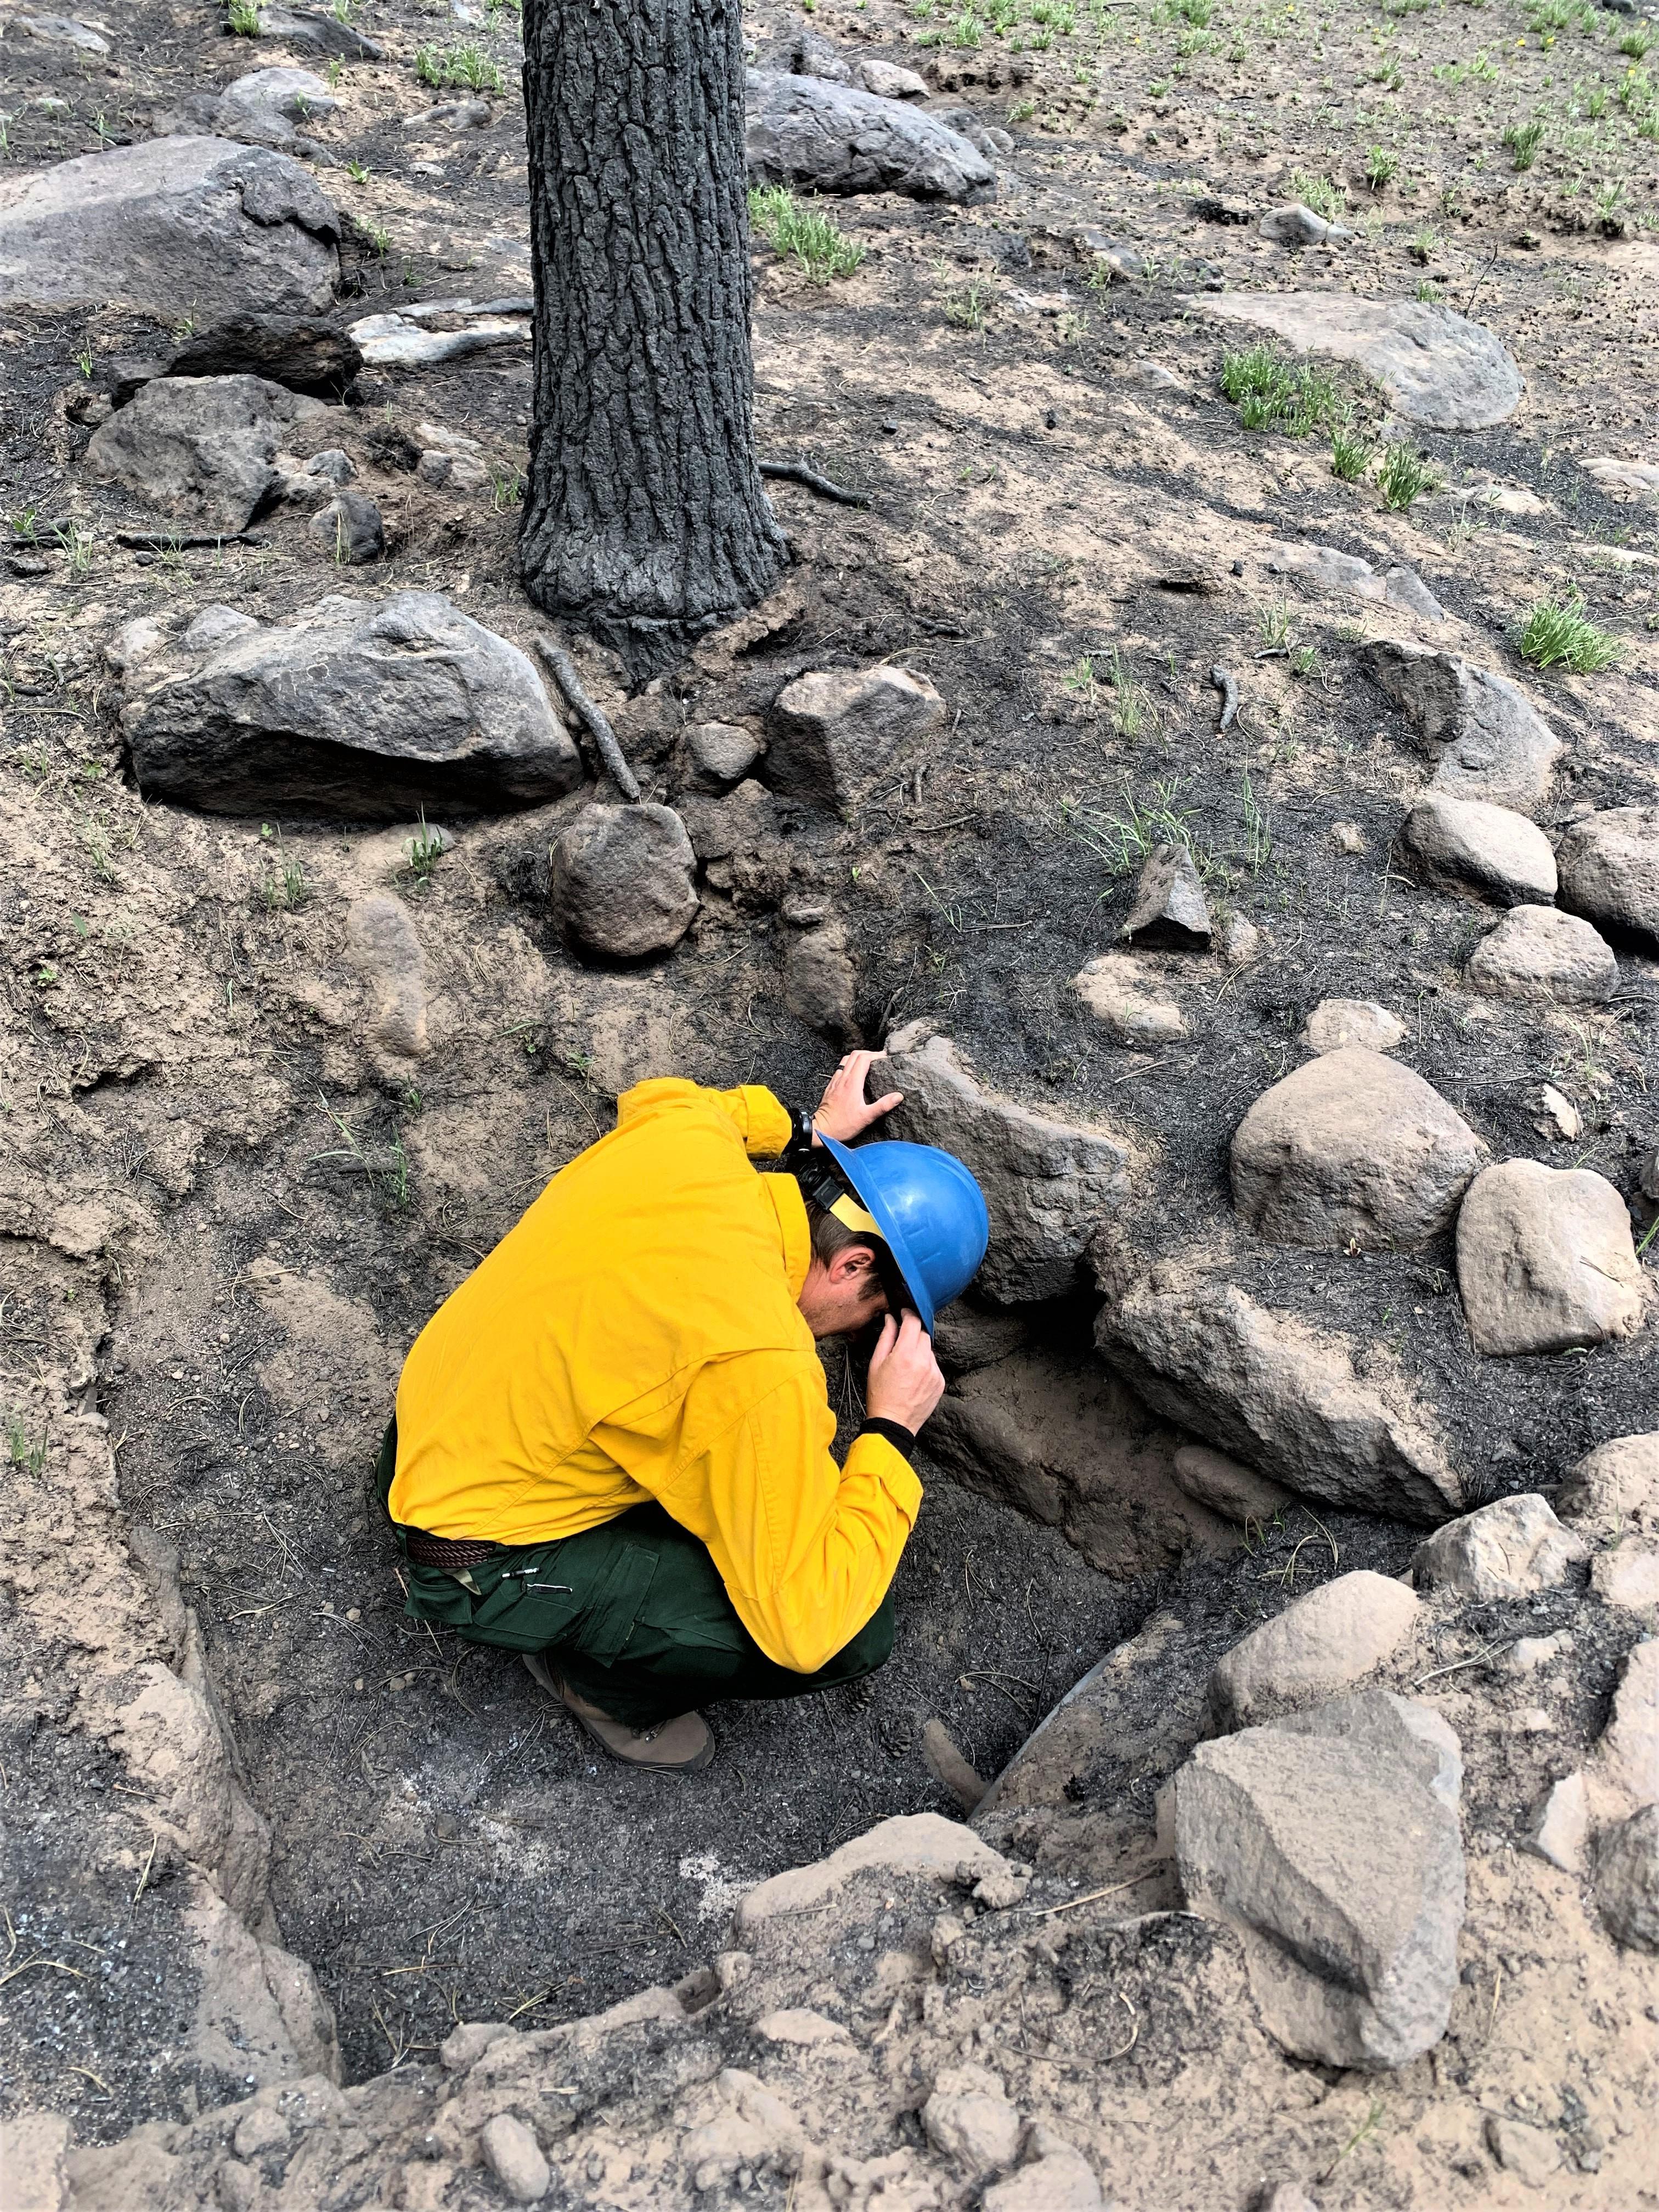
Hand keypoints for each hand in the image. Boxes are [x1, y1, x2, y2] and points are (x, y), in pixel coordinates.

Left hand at [812, 1050, 902, 1145]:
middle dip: (868, 1053)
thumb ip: (883, 1106)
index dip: (875, 1055)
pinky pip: (840, 1069)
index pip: (863, 1059)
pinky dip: (849, 1066)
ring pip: (845, 1060)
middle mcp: (842, 1079)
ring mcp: (835, 1081)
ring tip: (867, 1063)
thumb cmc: (842, 1125)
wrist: (821, 1130)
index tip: (884, 1058)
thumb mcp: (866, 1117)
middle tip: (878, 1058)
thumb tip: (898, 1096)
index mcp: (852, 1083)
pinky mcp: (831, 1087)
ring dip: (857, 1058)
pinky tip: (854, 1074)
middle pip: (854, 1055)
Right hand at [866, 1311, 944, 1433]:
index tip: (904, 1313)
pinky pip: (934, 1365)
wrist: (893, 1423)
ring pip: (929, 1350)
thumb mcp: (876, 1363)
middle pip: (923, 1334)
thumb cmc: (880, 1395)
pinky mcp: (940, 1382)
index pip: (913, 1322)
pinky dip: (925, 1365)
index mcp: (905, 1354)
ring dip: (919, 1350)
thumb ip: (886, 1337)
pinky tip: (913, 1377)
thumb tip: (891, 1319)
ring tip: (906, 1366)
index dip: (908, 1314)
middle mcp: (923, 1361)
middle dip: (913, 1334)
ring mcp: (934, 1373)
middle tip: (901, 1343)